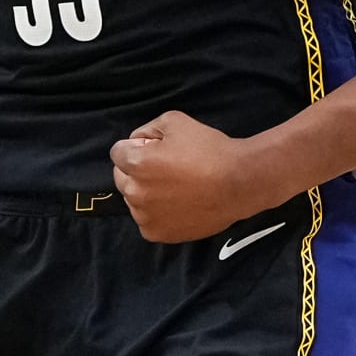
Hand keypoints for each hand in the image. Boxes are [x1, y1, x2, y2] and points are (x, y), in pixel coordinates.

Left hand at [110, 112, 257, 243]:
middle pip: (121, 178)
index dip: (136, 147)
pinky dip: (156, 213)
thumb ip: (147, 129)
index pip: (117, 152)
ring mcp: (145, 217)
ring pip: (134, 201)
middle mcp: (135, 192)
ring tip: (176, 188)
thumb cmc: (209, 149)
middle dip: (137, 170)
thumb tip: (136, 142)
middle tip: (167, 168)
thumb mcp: (175, 121)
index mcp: (136, 164)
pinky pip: (147, 220)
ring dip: (146, 193)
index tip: (156, 149)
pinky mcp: (158, 234)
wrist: (238, 184)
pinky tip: (178, 204)